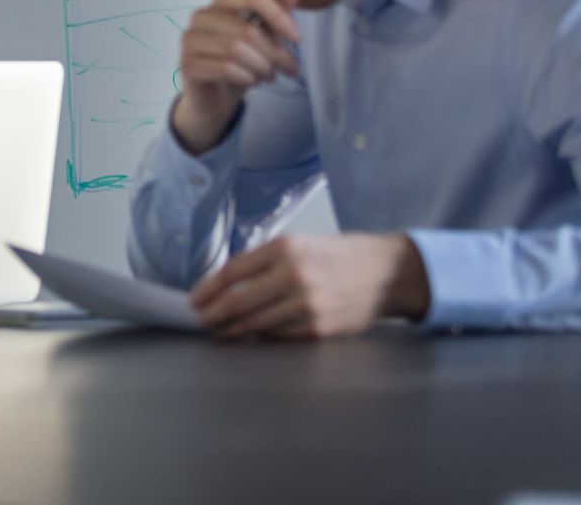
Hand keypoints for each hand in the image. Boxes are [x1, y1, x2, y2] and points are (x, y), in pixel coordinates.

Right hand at [172, 0, 301, 152]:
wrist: (215, 99)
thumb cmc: (241, 64)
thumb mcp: (264, 38)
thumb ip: (277, 13)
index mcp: (220, 3)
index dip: (278, 17)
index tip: (296, 39)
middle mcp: (200, 17)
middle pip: (247, 30)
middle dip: (274, 53)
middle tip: (289, 68)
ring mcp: (190, 40)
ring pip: (236, 49)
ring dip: (261, 67)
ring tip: (268, 75)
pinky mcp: (187, 64)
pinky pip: (225, 68)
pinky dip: (245, 77)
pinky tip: (251, 81)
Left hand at [191, 233, 431, 338]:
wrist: (386, 273)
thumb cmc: (337, 256)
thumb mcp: (298, 244)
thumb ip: (263, 261)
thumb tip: (224, 282)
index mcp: (284, 249)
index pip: (232, 272)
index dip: (207, 289)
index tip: (194, 300)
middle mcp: (293, 276)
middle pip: (237, 302)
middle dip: (213, 314)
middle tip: (200, 321)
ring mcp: (307, 305)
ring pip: (255, 323)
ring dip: (231, 330)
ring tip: (218, 331)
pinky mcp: (319, 329)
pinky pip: (278, 336)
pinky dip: (259, 337)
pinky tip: (248, 336)